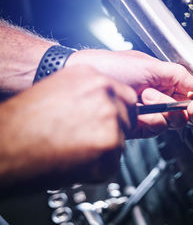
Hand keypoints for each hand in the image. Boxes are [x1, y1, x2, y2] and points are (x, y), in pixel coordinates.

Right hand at [0, 66, 136, 186]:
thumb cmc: (22, 124)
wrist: (6, 148)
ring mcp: (110, 117)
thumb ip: (86, 96)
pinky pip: (114, 161)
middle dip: (115, 129)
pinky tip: (76, 161)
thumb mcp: (57, 93)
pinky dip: (99, 168)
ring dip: (105, 149)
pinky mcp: (110, 144)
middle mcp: (105, 93)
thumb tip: (104, 106)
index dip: (115, 111)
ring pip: (122, 139)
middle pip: (128, 114)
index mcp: (91, 76)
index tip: (103, 120)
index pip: (124, 94)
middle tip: (88, 139)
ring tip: (75, 150)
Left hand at [66, 49, 192, 137]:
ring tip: (149, 97)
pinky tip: (145, 112)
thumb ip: (177, 75)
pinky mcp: (137, 124)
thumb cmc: (107, 65)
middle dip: (190, 109)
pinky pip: (156, 128)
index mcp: (164, 78)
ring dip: (166, 110)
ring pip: (173, 121)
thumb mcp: (147, 65)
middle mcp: (158, 95)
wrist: (80, 77)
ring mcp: (148, 111)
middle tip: (191, 108)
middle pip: (187, 110)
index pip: (191, 92)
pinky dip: (154, 121)